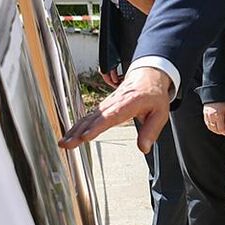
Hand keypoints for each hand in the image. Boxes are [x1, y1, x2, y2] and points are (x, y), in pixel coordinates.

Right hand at [61, 66, 175, 152]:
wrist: (148, 76)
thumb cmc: (153, 94)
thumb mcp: (161, 113)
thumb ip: (151, 131)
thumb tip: (144, 148)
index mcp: (128, 103)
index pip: (110, 116)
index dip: (96, 127)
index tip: (85, 136)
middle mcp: (113, 103)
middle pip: (93, 119)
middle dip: (78, 132)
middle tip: (67, 144)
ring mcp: (106, 105)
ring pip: (87, 118)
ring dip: (74, 130)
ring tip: (63, 143)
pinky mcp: (103, 108)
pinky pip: (88, 117)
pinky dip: (77, 126)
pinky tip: (69, 136)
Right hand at [203, 101, 224, 135]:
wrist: (215, 93)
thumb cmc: (222, 100)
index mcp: (218, 116)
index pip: (221, 129)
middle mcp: (211, 117)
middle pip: (215, 129)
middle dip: (220, 132)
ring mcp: (207, 116)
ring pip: (210, 127)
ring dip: (215, 130)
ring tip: (220, 130)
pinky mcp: (204, 114)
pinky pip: (207, 123)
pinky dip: (211, 126)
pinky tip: (214, 126)